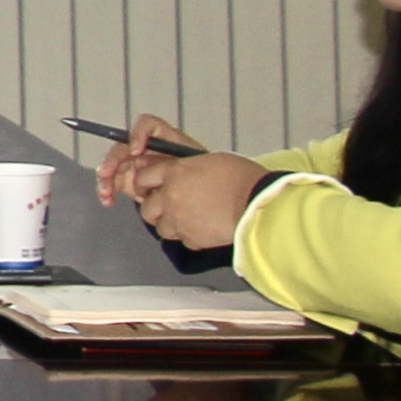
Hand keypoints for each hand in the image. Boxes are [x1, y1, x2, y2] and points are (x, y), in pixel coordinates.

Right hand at [95, 116, 201, 207]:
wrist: (195, 201)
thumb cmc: (198, 180)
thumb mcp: (196, 168)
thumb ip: (180, 164)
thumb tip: (159, 168)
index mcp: (165, 140)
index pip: (149, 125)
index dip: (138, 134)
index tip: (135, 150)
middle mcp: (147, 148)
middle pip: (124, 145)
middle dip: (112, 160)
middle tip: (106, 174)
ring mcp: (137, 164)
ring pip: (114, 164)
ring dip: (106, 177)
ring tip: (107, 192)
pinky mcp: (129, 180)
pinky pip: (113, 182)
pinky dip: (108, 191)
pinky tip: (108, 199)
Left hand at [134, 148, 265, 250]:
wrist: (257, 204)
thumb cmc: (243, 179)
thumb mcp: (210, 161)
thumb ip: (187, 168)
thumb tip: (182, 173)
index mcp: (175, 172)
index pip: (143, 177)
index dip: (146, 183)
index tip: (149, 187)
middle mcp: (171, 196)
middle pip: (146, 208)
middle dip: (155, 208)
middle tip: (168, 207)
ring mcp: (179, 219)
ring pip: (160, 227)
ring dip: (170, 224)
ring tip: (187, 219)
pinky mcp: (191, 238)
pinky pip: (182, 240)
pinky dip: (189, 236)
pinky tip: (203, 228)